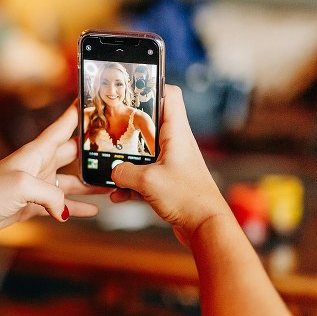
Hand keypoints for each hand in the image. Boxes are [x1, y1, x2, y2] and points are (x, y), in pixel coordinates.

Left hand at [0, 101, 109, 242]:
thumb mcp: (23, 187)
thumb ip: (52, 195)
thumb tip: (67, 209)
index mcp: (35, 153)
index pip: (61, 127)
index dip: (76, 113)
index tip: (92, 99)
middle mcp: (37, 166)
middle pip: (71, 154)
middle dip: (91, 151)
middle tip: (114, 148)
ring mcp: (35, 186)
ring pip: (69, 182)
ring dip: (89, 184)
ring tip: (111, 185)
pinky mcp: (30, 205)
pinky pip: (59, 204)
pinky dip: (76, 207)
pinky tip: (92, 210)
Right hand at [110, 85, 231, 244]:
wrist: (206, 228)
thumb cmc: (188, 199)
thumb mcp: (147, 181)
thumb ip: (123, 172)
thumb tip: (112, 171)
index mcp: (177, 133)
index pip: (171, 95)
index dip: (153, 87)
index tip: (132, 89)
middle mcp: (176, 144)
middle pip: (151, 124)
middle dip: (128, 128)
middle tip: (110, 129)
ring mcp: (172, 164)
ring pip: (143, 153)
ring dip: (126, 161)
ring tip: (110, 168)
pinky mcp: (169, 182)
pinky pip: (143, 176)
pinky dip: (130, 184)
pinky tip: (118, 195)